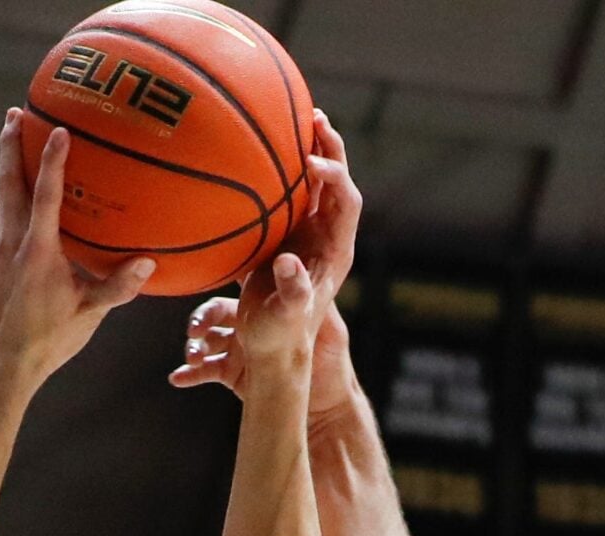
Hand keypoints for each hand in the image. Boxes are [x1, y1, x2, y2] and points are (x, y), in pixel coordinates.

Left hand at [0, 111, 154, 389]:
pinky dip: (11, 197)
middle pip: (9, 184)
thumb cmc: (46, 342)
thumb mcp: (88, 315)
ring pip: (3, 198)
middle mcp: (11, 244)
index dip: (53, 162)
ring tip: (13, 140)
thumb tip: (149, 264)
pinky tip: (20, 197)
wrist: (0, 365)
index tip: (58, 131)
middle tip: (15, 114)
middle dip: (12, 147)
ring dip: (8, 167)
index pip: (46, 196)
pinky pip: (3, 219)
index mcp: (37, 252)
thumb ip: (117, 287)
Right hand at [169, 111, 361, 419]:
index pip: (346, 202)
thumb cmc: (280, 336)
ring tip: (296, 117)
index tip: (310, 162)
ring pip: (311, 183)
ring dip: (306, 150)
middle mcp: (325, 237)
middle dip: (329, 148)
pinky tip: (258, 151)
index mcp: (335, 251)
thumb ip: (291, 292)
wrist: (271, 350)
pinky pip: (284, 194)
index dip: (334, 177)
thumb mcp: (286, 317)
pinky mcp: (282, 236)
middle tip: (315, 117)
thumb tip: (288, 263)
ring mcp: (304, 235)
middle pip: (335, 182)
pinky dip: (277, 170)